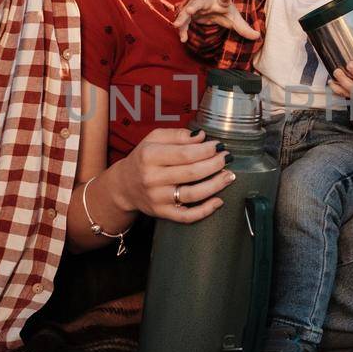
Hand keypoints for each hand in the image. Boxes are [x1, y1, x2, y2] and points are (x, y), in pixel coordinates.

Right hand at [108, 128, 234, 222]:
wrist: (124, 185)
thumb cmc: (143, 159)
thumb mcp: (154, 139)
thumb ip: (177, 135)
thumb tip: (201, 136)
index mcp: (150, 156)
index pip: (185, 154)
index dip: (206, 150)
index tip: (219, 146)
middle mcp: (152, 178)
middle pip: (192, 173)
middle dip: (215, 165)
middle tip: (227, 159)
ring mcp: (157, 198)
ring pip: (192, 194)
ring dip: (215, 185)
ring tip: (228, 176)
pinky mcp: (162, 213)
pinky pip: (186, 216)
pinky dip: (205, 211)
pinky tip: (218, 202)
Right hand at [174, 0, 259, 42]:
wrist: (213, 7)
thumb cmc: (225, 11)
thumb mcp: (235, 20)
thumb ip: (244, 28)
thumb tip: (258, 36)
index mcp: (221, 2)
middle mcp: (207, 2)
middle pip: (200, 3)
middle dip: (194, 6)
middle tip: (188, 11)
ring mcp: (197, 7)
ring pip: (187, 12)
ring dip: (182, 19)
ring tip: (176, 26)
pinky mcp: (190, 15)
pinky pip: (185, 22)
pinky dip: (183, 29)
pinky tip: (183, 39)